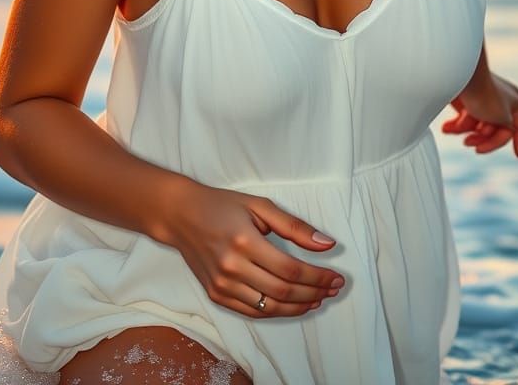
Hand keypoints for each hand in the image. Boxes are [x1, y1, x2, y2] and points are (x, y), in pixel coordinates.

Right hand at [164, 181, 346, 318]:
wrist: (181, 215)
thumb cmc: (221, 205)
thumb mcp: (260, 206)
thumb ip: (294, 226)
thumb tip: (327, 244)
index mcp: (245, 241)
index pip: (291, 269)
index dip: (318, 277)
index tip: (337, 277)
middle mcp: (232, 267)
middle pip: (283, 291)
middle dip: (314, 292)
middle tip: (333, 289)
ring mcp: (222, 285)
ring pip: (270, 307)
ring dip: (299, 306)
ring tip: (318, 298)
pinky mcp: (216, 295)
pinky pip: (253, 311)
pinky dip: (277, 311)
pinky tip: (293, 304)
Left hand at [440, 72, 517, 159]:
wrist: (458, 75)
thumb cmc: (483, 96)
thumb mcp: (503, 118)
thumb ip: (508, 130)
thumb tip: (506, 133)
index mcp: (515, 103)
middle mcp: (501, 102)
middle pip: (496, 130)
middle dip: (482, 139)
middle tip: (468, 143)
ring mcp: (483, 101)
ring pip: (478, 127)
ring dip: (465, 131)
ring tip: (452, 130)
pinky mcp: (467, 100)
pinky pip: (464, 119)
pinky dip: (456, 125)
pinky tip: (446, 128)